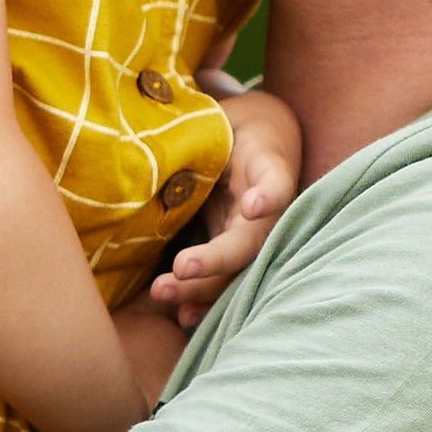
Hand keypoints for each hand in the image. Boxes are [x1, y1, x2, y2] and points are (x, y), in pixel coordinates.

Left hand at [149, 81, 300, 325]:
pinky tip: (183, 316)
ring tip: (164, 294)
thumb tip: (155, 126)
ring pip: (238, 270)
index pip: (275, 181)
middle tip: (182, 268)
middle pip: (251, 241)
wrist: (250, 140)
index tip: (254, 205)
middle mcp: (266, 209)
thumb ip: (201, 126)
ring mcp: (252, 234)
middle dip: (218, 259)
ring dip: (205, 287)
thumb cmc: (227, 124)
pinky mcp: (232, 251)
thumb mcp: (219, 116)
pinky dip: (205, 299)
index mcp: (268, 166)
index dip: (269, 195)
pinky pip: (224, 281)